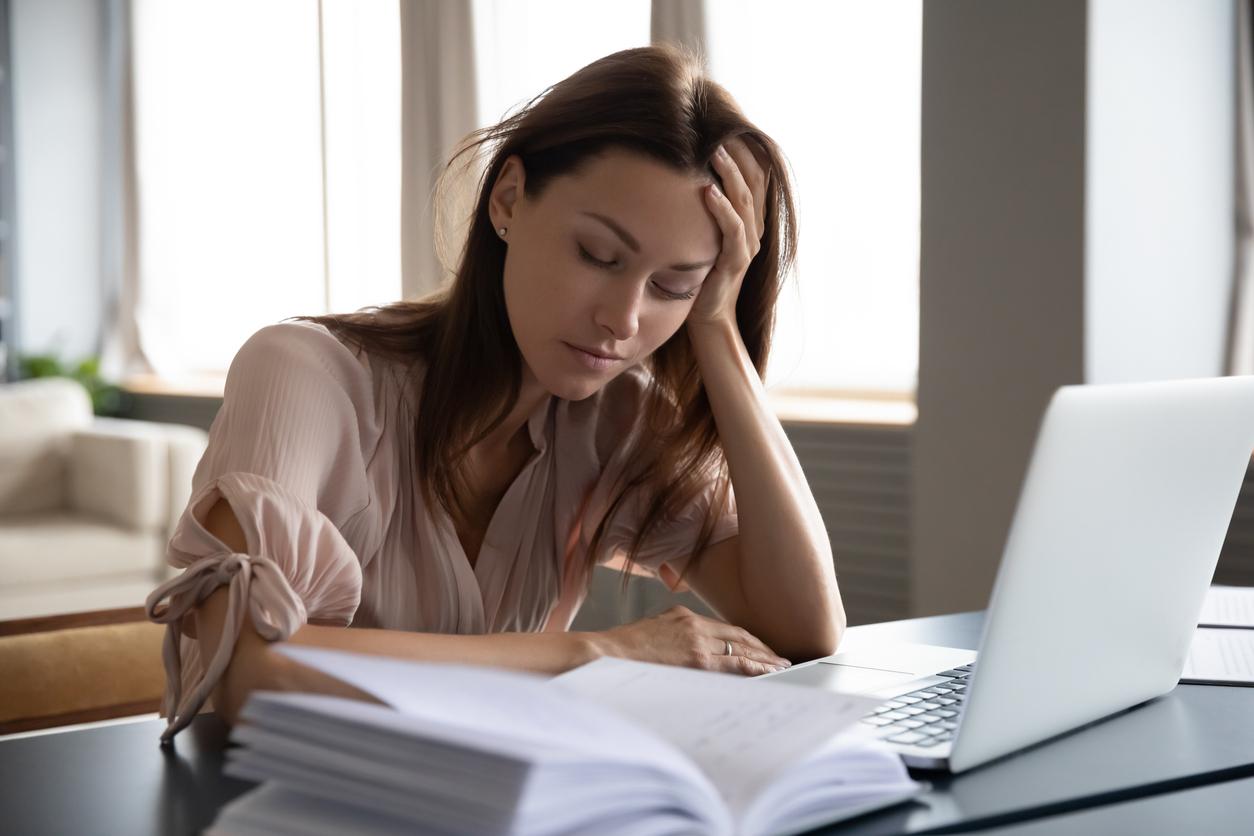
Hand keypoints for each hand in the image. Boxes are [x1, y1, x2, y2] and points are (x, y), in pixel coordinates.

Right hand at [592, 605, 791, 675]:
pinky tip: (766, 673)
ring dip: (764, 659)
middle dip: (762, 648)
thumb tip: (688, 647)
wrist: (605, 654)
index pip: (725, 628)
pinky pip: (732, 666)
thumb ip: (674, 633)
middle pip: (739, 636)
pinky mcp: (695, 660)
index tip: (760, 647)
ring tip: (781, 666)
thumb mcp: (652, 629)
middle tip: (780, 658)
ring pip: (741, 650)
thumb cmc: (622, 648)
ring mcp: (696, 643)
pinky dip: (753, 668)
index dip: (747, 638)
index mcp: (684, 616)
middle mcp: (694, 626)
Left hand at [687, 137, 769, 328]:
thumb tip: (681, 176)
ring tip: (713, 150)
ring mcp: (747, 245)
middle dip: (737, 152)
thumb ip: (701, 209)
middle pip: (753, 179)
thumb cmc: (699, 274)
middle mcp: (753, 228)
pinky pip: (733, 229)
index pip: (753, 174)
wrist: (708, 317)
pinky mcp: (736, 261)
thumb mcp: (701, 234)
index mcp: (748, 219)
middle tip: (717, 126)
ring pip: (745, 200)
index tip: (722, 124)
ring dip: (729, 173)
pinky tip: (707, 191)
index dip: (742, 148)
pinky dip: (721, 208)